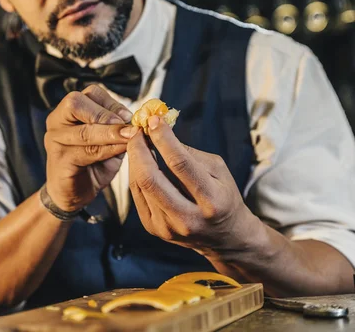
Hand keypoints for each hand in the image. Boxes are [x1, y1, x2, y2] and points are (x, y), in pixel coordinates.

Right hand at [44, 85, 138, 211]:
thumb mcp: (108, 141)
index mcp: (69, 111)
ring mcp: (54, 141)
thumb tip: (142, 121)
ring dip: (110, 134)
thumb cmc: (92, 163)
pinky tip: (120, 151)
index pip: (90, 93)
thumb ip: (119, 129)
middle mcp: (56, 121)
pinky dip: (106, 150)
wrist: (73, 193)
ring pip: (84, 131)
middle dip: (105, 115)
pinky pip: (85, 153)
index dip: (112, 102)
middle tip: (127, 127)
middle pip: (76, 104)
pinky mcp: (59, 161)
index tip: (129, 116)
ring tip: (130, 138)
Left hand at [127, 115, 260, 255]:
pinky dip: (135, 174)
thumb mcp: (218, 170)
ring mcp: (168, 227)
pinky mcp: (154, 229)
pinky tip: (139, 161)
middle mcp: (188, 218)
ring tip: (137, 142)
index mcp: (211, 201)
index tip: (153, 120)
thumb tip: (160, 132)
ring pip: (139, 185)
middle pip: (151, 178)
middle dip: (139, 149)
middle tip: (137, 130)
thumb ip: (189, 153)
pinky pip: (137, 195)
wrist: (225, 238)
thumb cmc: (223, 197)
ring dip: (134, 159)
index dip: (163, 139)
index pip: (180, 164)